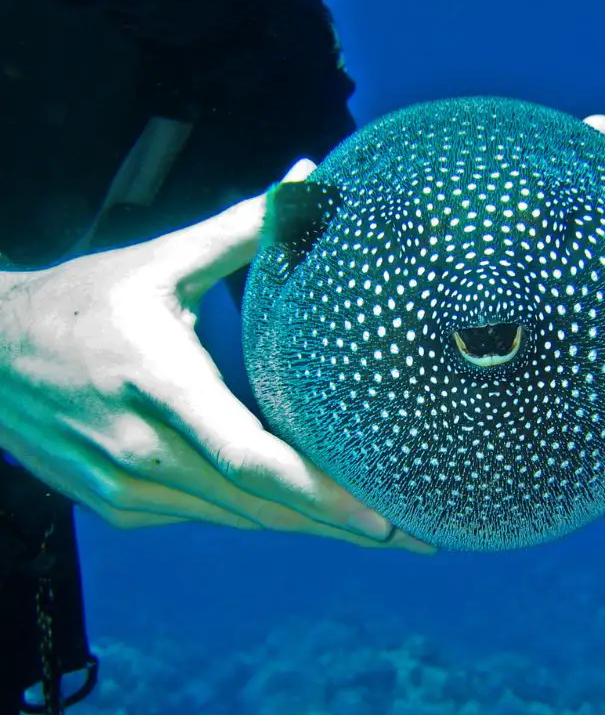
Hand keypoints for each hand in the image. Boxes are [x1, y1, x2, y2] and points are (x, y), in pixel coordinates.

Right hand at [0, 160, 433, 553]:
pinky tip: (302, 515)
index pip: (250, 457)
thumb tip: (310, 177)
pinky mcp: (117, 506)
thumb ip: (242, 229)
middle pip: (258, 505)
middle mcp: (140, 448)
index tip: (384, 517)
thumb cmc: (80, 302)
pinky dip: (258, 516)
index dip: (320, 494)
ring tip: (374, 533)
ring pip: (237, 520)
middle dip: (339, 526)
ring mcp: (124, 487)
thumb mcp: (160, 261)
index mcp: (158, 382)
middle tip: (413, 537)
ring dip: (306, 528)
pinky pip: (205, 518)